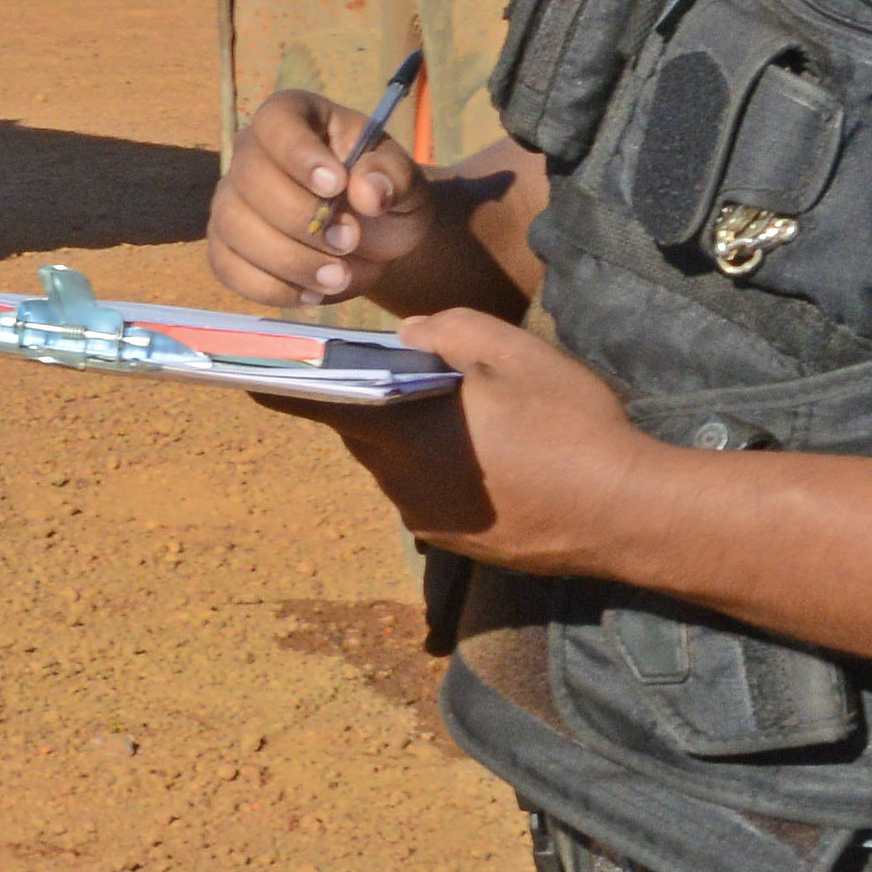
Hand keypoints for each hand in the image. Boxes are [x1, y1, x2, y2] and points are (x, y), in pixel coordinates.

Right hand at [208, 89, 431, 306]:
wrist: (377, 236)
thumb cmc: (384, 191)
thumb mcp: (403, 178)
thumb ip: (392, 176)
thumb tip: (368, 193)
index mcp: (295, 116)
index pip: (276, 121)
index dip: (300, 153)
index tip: (336, 184)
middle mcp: (251, 152)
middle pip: (250, 179)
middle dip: (301, 218)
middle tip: (349, 240)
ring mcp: (233, 200)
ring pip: (234, 226)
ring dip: (288, 259)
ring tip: (338, 277)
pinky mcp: (227, 246)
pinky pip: (228, 267)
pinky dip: (270, 287)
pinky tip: (311, 294)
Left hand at [263, 309, 656, 573]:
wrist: (627, 514)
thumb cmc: (569, 425)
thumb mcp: (512, 350)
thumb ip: (446, 329)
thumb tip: (412, 337)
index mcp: (402, 430)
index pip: (318, 402)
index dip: (281, 382)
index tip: (245, 370)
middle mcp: (400, 482)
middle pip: (364, 430)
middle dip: (377, 398)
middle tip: (416, 371)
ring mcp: (428, 519)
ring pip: (398, 462)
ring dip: (415, 435)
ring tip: (471, 412)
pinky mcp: (457, 542)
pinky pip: (429, 491)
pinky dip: (444, 468)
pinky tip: (495, 454)